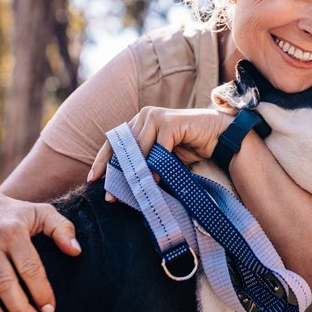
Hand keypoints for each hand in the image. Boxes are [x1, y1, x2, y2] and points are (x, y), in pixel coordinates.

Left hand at [87, 107, 230, 201]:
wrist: (218, 137)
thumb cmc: (189, 147)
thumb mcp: (161, 157)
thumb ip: (143, 163)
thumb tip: (120, 186)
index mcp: (139, 121)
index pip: (114, 141)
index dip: (102, 160)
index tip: (93, 179)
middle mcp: (144, 115)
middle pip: (123, 147)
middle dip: (117, 173)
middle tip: (111, 196)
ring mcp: (157, 116)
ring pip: (138, 148)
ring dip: (136, 173)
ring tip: (132, 193)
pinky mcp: (170, 122)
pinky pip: (158, 149)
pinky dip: (155, 167)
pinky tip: (154, 182)